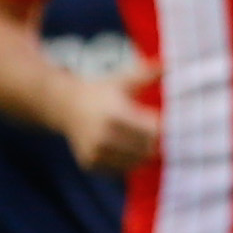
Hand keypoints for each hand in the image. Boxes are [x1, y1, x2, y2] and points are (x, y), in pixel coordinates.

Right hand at [62, 52, 163, 173]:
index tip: (168, 123)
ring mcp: (94, 152)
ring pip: (136, 163)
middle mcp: (102, 136)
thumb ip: (147, 73)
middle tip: (157, 134)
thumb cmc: (101, 90)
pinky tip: (126, 148)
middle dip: (156, 142)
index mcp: (115, 114)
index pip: (153, 132)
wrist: (64, 105)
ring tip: (143, 140)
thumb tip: (168, 63)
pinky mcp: (90, 164)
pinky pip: (121, 170)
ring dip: (144, 154)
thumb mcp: (123, 79)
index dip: (164, 129)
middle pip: (147, 149)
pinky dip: (128, 162)